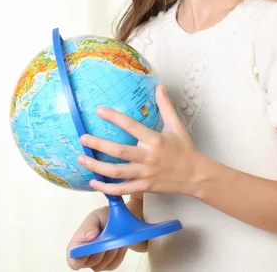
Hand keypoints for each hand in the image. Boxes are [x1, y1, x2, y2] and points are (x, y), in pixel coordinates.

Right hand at [66, 207, 127, 270]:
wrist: (116, 220)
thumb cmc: (101, 219)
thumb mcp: (95, 216)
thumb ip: (89, 226)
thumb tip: (89, 237)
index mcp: (76, 246)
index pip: (73, 261)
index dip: (80, 258)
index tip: (92, 247)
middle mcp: (84, 258)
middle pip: (91, 263)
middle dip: (101, 249)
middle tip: (109, 237)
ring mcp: (96, 263)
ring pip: (103, 264)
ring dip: (111, 250)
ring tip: (115, 236)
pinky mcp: (108, 264)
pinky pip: (114, 263)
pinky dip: (119, 253)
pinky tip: (119, 242)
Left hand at [77, 84, 202, 196]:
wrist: (195, 176)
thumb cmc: (184, 149)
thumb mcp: (176, 126)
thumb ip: (166, 106)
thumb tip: (160, 86)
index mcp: (156, 140)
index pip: (131, 126)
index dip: (115, 118)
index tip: (99, 111)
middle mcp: (149, 157)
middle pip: (120, 151)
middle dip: (99, 145)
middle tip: (83, 138)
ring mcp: (145, 174)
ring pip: (117, 172)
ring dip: (97, 167)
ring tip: (82, 159)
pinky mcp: (144, 187)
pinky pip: (122, 189)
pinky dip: (107, 188)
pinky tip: (93, 182)